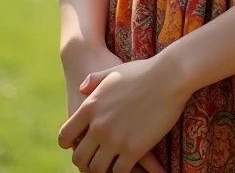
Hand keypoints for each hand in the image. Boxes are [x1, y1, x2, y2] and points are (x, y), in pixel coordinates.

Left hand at [58, 49, 190, 172]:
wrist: (169, 76)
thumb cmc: (143, 71)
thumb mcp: (113, 72)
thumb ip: (94, 80)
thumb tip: (82, 87)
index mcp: (90, 107)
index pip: (65, 136)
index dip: (68, 144)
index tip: (77, 145)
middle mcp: (98, 126)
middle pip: (79, 158)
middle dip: (85, 162)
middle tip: (95, 160)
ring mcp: (115, 139)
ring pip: (97, 169)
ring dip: (103, 169)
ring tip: (111, 165)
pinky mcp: (133, 149)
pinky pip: (119, 172)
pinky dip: (121, 172)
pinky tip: (128, 166)